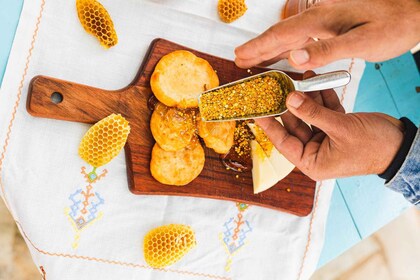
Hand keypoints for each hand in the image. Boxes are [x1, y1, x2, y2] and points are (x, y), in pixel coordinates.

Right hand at [235, 0, 419, 69]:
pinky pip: (301, 38)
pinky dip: (287, 48)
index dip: (259, 47)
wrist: (412, 11)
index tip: (240, 55)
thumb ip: (328, 50)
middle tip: (238, 58)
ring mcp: (324, 21)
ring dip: (269, 48)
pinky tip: (283, 56)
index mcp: (321, 20)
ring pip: (289, 36)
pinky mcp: (330, 26)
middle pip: (280, 34)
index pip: (282, 35)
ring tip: (252, 58)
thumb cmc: (392, 25)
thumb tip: (295, 58)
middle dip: (258, 47)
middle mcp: (318, 18)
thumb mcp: (363, 42)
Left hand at [255, 71, 404, 180]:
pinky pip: (323, 110)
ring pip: (309, 115)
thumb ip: (314, 113)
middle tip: (278, 86)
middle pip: (295, 125)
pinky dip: (321, 96)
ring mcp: (325, 138)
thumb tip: (290, 99)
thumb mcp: (341, 128)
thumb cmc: (374, 146)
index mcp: (312, 162)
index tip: (256, 111)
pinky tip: (314, 80)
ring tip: (298, 77)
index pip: (283, 142)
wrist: (402, 145)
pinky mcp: (336, 127)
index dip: (270, 126)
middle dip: (289, 105)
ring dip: (305, 97)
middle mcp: (315, 151)